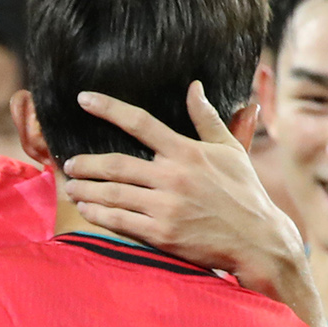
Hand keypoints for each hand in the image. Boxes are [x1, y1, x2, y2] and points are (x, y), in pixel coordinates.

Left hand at [61, 84, 325, 326]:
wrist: (257, 239)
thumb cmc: (244, 192)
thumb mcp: (230, 150)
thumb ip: (207, 119)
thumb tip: (194, 87)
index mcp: (187, 152)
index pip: (141, 123)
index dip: (109, 108)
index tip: (84, 98)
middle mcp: (174, 177)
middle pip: (117, 164)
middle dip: (87, 164)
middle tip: (70, 163)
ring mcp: (166, 207)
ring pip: (113, 194)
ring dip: (87, 190)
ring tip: (71, 187)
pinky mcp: (162, 234)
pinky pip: (121, 221)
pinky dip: (99, 214)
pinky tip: (87, 209)